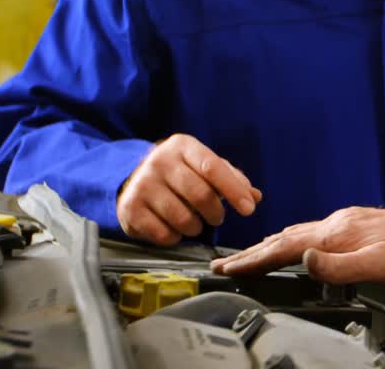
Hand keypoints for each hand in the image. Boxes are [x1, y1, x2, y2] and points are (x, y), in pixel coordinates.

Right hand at [117, 134, 262, 245]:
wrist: (133, 178)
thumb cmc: (180, 173)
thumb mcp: (205, 166)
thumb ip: (232, 179)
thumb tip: (255, 196)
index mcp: (182, 146)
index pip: (213, 168)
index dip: (234, 190)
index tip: (249, 209)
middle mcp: (159, 162)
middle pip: (200, 194)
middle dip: (216, 213)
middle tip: (218, 217)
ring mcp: (141, 185)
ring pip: (182, 218)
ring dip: (196, 227)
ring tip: (196, 223)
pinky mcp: (130, 209)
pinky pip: (163, 233)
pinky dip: (176, 237)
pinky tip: (175, 229)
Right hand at [210, 207, 384, 284]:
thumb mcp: (377, 265)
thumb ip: (338, 266)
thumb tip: (303, 261)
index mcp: (338, 232)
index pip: (285, 247)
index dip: (254, 259)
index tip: (227, 267)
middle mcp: (339, 222)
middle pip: (286, 237)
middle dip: (253, 251)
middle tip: (226, 263)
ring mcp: (348, 221)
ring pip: (299, 233)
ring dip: (271, 245)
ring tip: (251, 255)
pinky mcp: (359, 224)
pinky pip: (314, 232)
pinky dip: (294, 240)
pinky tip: (298, 246)